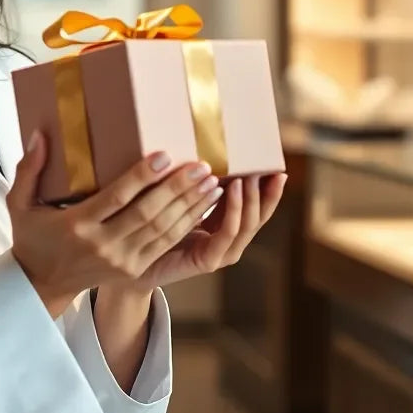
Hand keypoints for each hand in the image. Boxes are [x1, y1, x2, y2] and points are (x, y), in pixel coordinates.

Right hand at [7, 133, 222, 317]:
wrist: (41, 285)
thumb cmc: (32, 237)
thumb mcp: (19, 204)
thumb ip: (29, 169)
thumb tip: (40, 134)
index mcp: (77, 226)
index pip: (116, 198)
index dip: (142, 177)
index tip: (164, 155)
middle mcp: (102, 245)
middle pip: (147, 214)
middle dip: (178, 190)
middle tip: (202, 167)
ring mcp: (121, 260)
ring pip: (163, 230)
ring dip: (190, 206)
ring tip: (212, 183)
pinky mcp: (133, 269)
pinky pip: (165, 244)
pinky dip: (187, 225)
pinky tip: (203, 207)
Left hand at [122, 174, 286, 290]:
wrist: (134, 263)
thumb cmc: (154, 225)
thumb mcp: (181, 201)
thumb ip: (197, 185)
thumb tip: (205, 149)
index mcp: (224, 227)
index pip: (256, 209)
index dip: (269, 191)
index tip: (278, 169)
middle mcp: (228, 242)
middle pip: (258, 217)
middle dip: (266, 193)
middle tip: (269, 170)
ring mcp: (220, 253)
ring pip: (246, 225)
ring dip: (250, 200)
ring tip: (249, 177)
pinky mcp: (207, 260)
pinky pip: (226, 234)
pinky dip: (232, 212)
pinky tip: (229, 191)